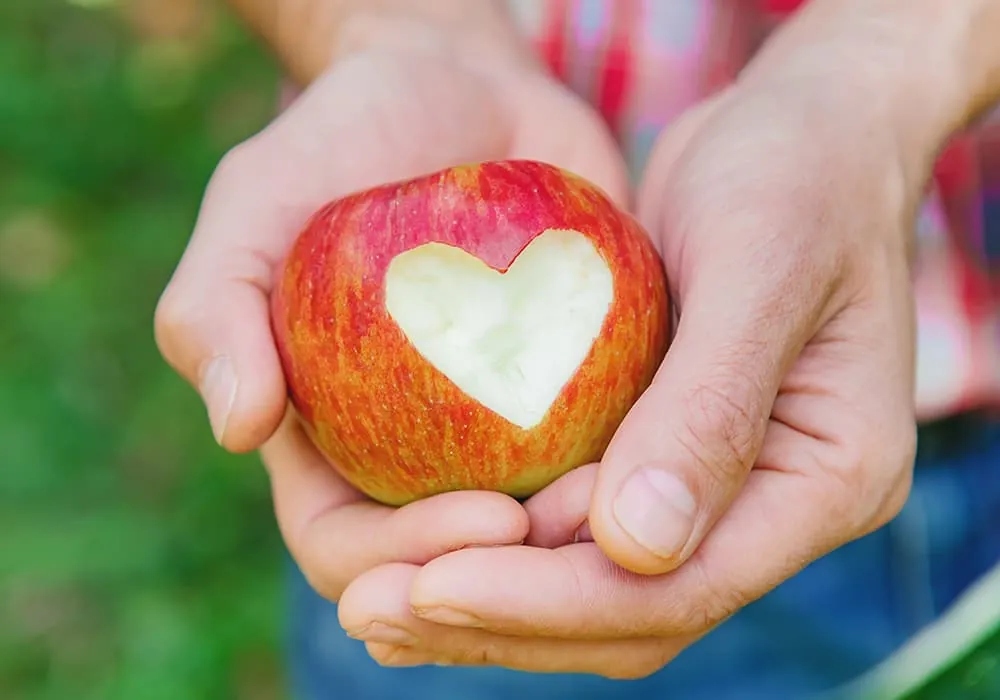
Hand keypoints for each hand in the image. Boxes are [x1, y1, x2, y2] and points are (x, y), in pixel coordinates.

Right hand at [154, 16, 629, 605]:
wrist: (461, 86)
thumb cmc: (342, 141)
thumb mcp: (256, 205)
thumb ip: (216, 308)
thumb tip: (238, 428)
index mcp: (327, 447)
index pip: (351, 554)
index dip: (410, 564)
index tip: (493, 519)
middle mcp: (412, 457)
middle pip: (452, 568)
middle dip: (511, 577)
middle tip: (578, 530)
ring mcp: (496, 431)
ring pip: (540, 533)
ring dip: (585, 542)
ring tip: (635, 500)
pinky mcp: (570, 391)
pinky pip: (605, 454)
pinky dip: (635, 468)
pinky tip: (676, 450)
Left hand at [336, 70, 922, 675]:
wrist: (802, 134)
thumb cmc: (794, 173)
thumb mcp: (760, 264)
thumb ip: (709, 407)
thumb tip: (635, 546)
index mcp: (829, 480)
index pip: (682, 586)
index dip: (553, 600)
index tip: (435, 581)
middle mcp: (774, 509)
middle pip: (632, 614)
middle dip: (502, 620)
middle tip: (374, 608)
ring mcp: (718, 490)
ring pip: (596, 591)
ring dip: (487, 606)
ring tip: (374, 603)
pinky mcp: (662, 459)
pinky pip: (577, 529)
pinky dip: (500, 548)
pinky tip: (413, 547)